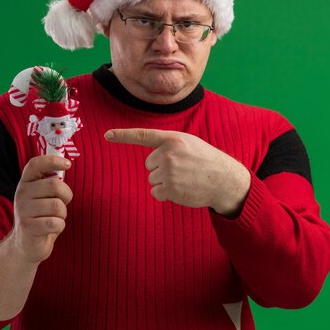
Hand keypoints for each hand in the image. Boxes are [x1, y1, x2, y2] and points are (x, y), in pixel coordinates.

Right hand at [10, 155, 72, 263]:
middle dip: (66, 195)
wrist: (25, 245)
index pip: (36, 164)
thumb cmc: (40, 216)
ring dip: (62, 214)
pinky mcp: (28, 228)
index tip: (67, 164)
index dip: (52, 160)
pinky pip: (56, 223)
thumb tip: (65, 163)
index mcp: (25, 183)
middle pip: (55, 185)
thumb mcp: (41, 196)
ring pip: (58, 206)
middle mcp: (21, 194)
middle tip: (62, 203)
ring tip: (53, 218)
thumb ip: (50, 181)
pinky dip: (59, 226)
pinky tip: (51, 229)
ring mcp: (23, 211)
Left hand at [105, 128, 249, 215]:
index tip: (106, 135)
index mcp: (172, 139)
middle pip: (149, 164)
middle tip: (182, 168)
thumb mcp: (188, 143)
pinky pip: (156, 192)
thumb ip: (168, 144)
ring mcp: (169, 172)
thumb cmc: (204, 160)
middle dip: (162, 167)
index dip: (123, 135)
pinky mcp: (170, 189)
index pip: (142, 136)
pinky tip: (181, 189)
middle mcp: (168, 154)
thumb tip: (150, 159)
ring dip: (165, 181)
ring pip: (152, 179)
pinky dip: (166, 194)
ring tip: (184, 178)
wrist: (223, 179)